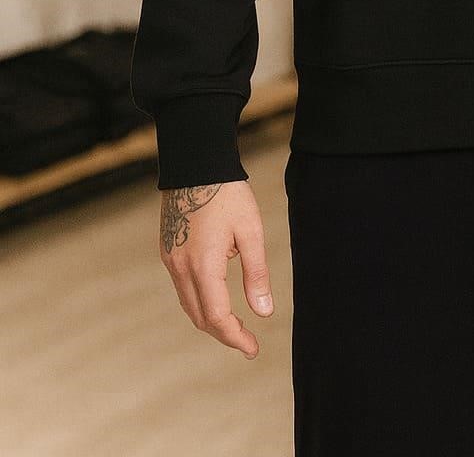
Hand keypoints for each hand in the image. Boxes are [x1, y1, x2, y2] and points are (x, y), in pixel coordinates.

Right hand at [158, 180, 274, 357]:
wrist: (195, 163)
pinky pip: (182, 287)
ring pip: (188, 304)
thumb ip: (256, 273)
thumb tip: (264, 313)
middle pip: (200, 317)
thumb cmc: (228, 193)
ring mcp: (171, 260)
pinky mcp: (168, 250)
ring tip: (235, 325)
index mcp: (203, 265)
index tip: (253, 349)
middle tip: (248, 342)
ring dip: (210, 320)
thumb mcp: (251, 231)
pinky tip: (216, 298)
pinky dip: (199, 301)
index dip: (235, 338)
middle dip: (224, 333)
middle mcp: (181, 268)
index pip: (217, 317)